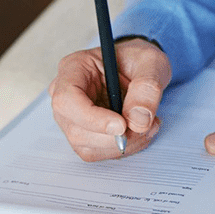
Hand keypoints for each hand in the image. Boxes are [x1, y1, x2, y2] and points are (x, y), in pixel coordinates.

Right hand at [48, 38, 171, 160]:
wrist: (137, 70)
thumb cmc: (137, 61)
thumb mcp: (151, 61)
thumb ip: (147, 86)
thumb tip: (138, 120)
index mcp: (73, 69)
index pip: (67, 100)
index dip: (92, 118)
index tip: (121, 126)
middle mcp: (64, 95)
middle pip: (75, 129)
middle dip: (113, 136)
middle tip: (144, 125)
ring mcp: (69, 118)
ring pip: (85, 145)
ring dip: (119, 144)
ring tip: (146, 126)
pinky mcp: (80, 134)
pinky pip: (95, 152)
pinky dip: (120, 149)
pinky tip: (137, 133)